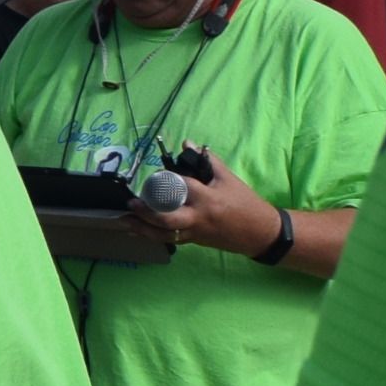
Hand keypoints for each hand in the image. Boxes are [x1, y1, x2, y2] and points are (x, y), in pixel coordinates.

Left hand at [130, 162, 279, 259]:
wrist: (261, 233)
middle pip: (167, 217)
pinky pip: (170, 239)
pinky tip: (137, 231)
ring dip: (142, 228)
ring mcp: (195, 232)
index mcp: (208, 198)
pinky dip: (152, 235)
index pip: (180, 188)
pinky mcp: (194, 242)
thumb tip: (187, 143)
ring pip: (164, 233)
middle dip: (147, 212)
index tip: (153, 176)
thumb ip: (207, 161)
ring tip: (124, 221)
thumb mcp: (229, 179)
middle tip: (132, 203)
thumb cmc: (246, 203)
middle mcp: (198, 217)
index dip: (164, 181)